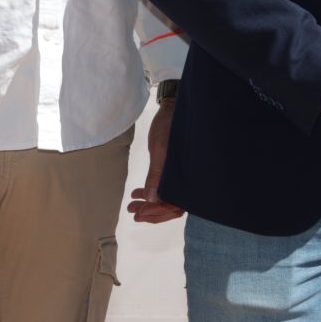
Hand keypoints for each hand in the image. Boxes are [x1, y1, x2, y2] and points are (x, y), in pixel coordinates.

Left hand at [128, 99, 182, 223]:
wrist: (172, 107)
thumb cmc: (169, 125)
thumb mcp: (160, 148)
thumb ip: (157, 174)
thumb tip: (152, 199)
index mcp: (188, 175)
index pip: (176, 206)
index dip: (158, 213)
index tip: (139, 214)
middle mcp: (187, 177)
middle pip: (172, 206)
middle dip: (152, 212)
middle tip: (133, 213)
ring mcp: (181, 174)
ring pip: (168, 198)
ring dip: (150, 204)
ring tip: (132, 205)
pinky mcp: (174, 169)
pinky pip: (165, 187)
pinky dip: (151, 192)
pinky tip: (137, 193)